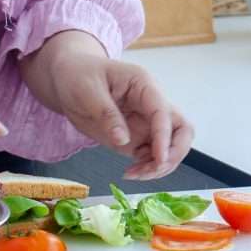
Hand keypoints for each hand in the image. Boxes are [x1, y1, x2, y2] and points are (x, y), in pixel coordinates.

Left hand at [26, 30, 195, 180]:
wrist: (69, 78)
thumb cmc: (79, 75)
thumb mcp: (87, 90)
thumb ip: (106, 114)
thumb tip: (123, 139)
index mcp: (144, 86)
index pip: (163, 112)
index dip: (164, 137)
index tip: (158, 159)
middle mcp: (152, 105)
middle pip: (182, 130)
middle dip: (173, 153)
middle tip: (152, 169)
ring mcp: (146, 123)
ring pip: (171, 147)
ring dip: (160, 165)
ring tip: (134, 174)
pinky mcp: (137, 138)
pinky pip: (153, 157)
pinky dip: (148, 169)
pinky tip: (130, 173)